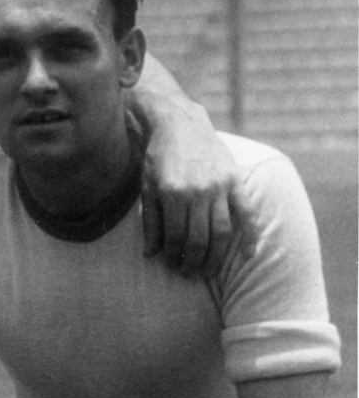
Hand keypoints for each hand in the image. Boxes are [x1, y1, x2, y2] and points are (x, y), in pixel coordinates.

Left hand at [142, 109, 257, 277]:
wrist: (179, 123)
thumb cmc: (158, 158)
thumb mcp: (147, 188)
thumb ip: (150, 222)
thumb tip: (151, 255)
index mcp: (172, 194)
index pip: (175, 237)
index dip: (174, 256)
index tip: (172, 266)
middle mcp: (197, 192)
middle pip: (199, 239)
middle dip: (194, 262)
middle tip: (191, 274)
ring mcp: (219, 186)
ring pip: (222, 232)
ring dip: (217, 256)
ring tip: (209, 270)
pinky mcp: (234, 180)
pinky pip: (246, 212)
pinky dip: (250, 234)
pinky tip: (249, 253)